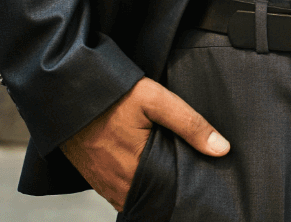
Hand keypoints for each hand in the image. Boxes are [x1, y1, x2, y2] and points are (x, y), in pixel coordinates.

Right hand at [61, 76, 229, 209]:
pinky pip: (117, 190)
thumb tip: (221, 148)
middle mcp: (116, 182)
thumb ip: (190, 124)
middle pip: (151, 198)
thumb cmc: (114, 94)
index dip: (184, 191)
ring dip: (150, 190)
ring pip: (133, 195)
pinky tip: (146, 170)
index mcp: (135, 169)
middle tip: (189, 178)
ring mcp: (102, 181)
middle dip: (169, 192)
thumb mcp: (157, 100)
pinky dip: (133, 185)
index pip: (167, 195)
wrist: (69, 92)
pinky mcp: (93, 175)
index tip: (200, 185)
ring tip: (170, 175)